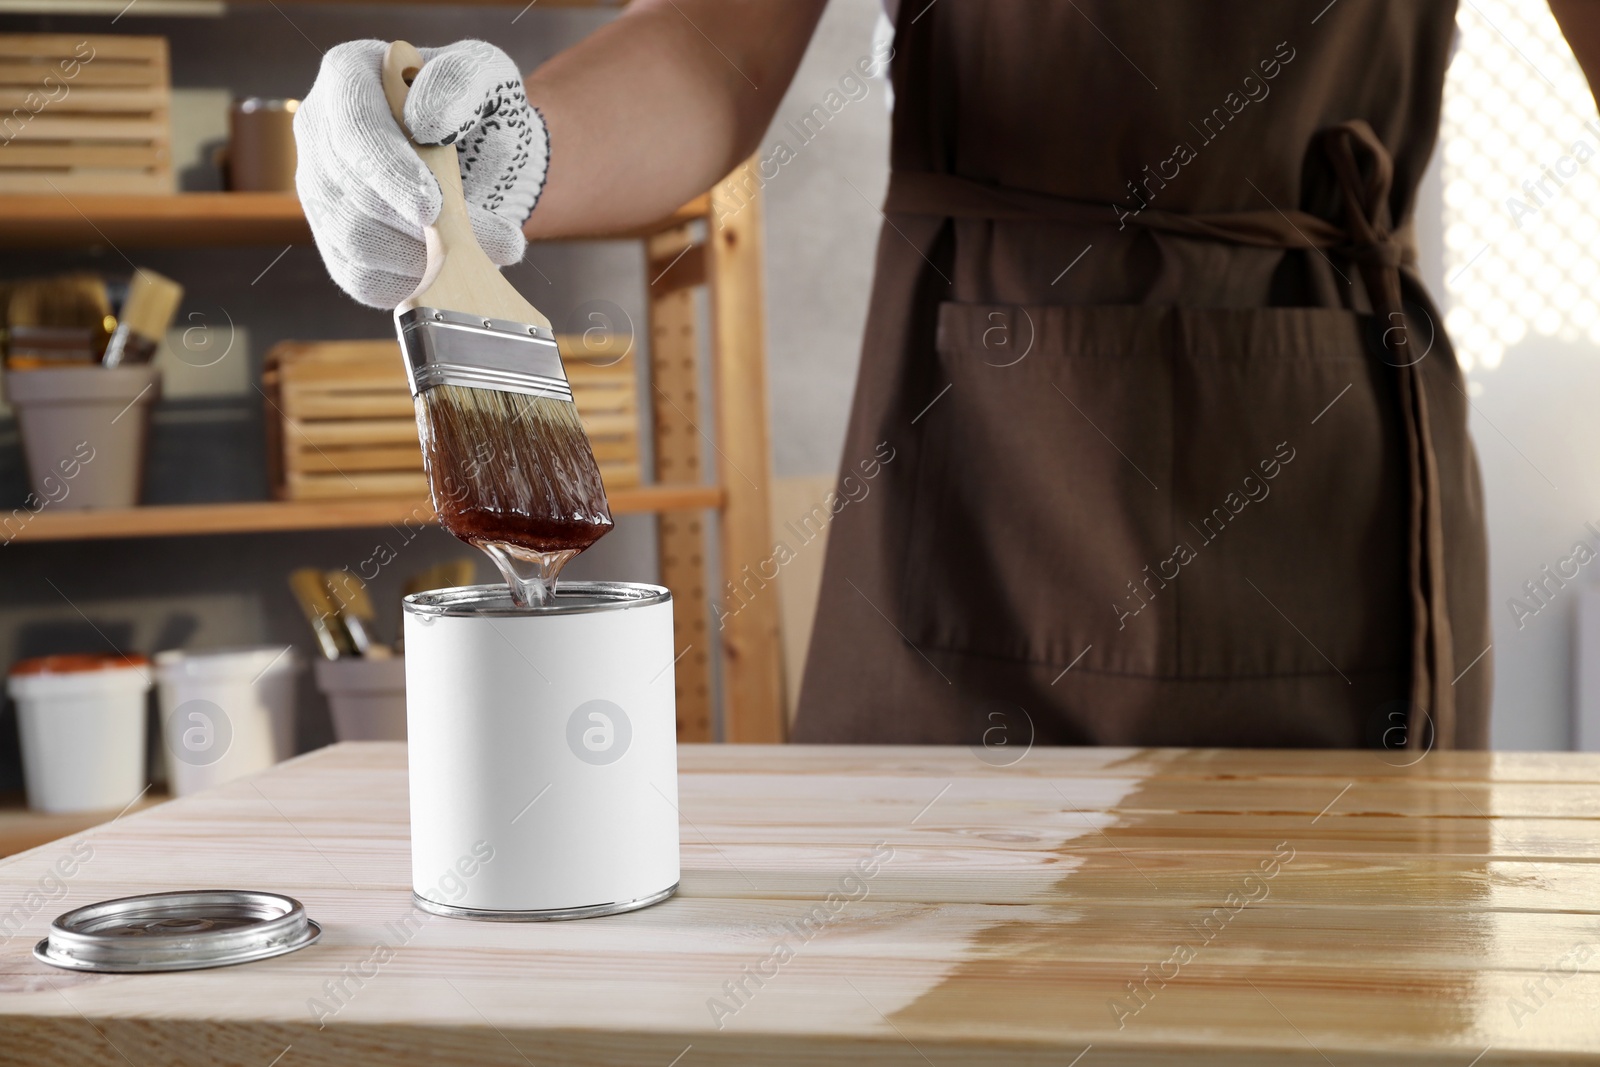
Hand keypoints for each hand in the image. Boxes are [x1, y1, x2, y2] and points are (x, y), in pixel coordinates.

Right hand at [294, 39, 549, 308]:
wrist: (481, 156)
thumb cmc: (477, 107)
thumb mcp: (486, 76)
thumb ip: (462, 81)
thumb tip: (427, 117)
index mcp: (348, 75)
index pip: (355, 128)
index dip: (390, 173)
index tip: (432, 208)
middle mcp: (319, 131)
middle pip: (350, 195)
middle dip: (416, 228)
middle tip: (479, 244)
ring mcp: (320, 189)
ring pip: (354, 242)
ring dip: (420, 258)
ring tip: (476, 256)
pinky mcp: (333, 240)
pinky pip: (361, 279)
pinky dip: (410, 285)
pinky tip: (448, 273)